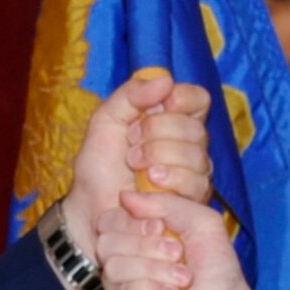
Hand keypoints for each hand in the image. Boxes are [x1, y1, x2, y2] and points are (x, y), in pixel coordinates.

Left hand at [64, 71, 213, 266]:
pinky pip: (195, 183)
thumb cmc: (99, 167)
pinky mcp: (194, 202)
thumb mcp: (106, 120)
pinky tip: (146, 185)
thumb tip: (166, 79)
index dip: (182, 99)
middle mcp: (190, 146)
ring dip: (159, 157)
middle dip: (158, 133)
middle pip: (196, 127)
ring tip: (134, 166)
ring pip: (197, 156)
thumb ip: (130, 95)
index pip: (198, 99)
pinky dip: (168, 180)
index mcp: (173, 121)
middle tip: (130, 145)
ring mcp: (195, 175)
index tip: (155, 107)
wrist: (91, 210)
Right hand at [95, 190, 289, 289]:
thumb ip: (169, 203)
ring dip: (154, 269)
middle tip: (178, 254)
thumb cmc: (215, 268)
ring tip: (184, 279)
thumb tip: (127, 196)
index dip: (132, 221)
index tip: (163, 227)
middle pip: (107, 242)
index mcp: (134, 237)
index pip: (110, 220)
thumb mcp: (202, 222)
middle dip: (146, 245)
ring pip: (114, 268)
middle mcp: (122, 262)